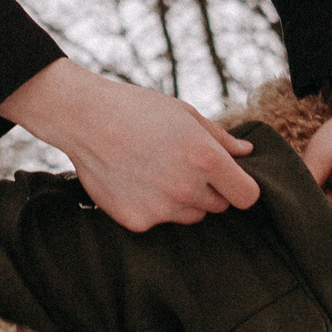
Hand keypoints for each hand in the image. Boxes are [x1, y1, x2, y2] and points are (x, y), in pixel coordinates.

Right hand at [0, 60, 258, 231]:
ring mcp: (161, 209)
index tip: (229, 179)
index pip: (247, 196)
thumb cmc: (138, 110)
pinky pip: (159, 221)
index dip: (240, 186)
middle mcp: (187, 188)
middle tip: (180, 165)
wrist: (85, 119)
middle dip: (209, 190)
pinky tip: (134, 181)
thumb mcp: (184, 114)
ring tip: (155, 171)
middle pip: (218, 206)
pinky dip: (151, 206)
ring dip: (182, 201)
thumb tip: (246, 153)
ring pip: (190, 216)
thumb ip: (220, 138)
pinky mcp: (138, 221)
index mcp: (205, 158)